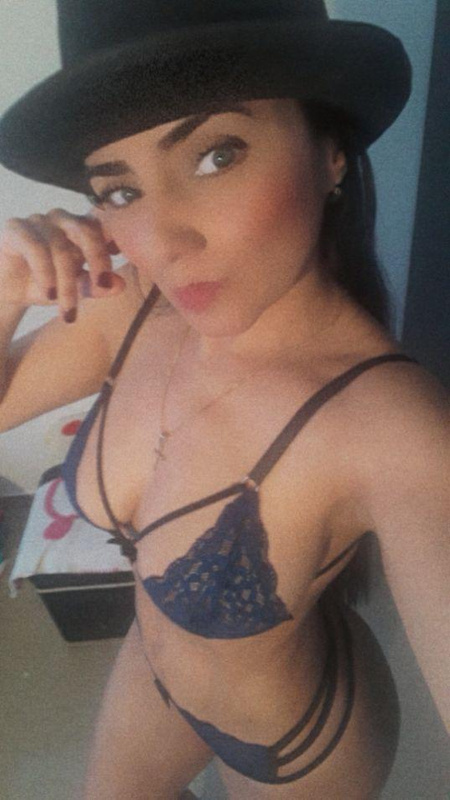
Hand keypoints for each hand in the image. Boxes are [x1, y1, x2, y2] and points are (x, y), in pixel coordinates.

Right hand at [0, 208, 124, 320]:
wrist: (6, 291)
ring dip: (67, 282)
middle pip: (85, 230)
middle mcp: (61, 219)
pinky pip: (35, 247)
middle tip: (100, 287)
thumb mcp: (74, 289)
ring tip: (68, 311)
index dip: (109, 252)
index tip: (111, 280)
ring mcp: (37, 221)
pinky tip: (49, 294)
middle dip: (96, 259)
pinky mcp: (15, 228)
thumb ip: (95, 285)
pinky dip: (45, 273)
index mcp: (80, 227)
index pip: (102, 230)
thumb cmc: (45, 284)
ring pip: (60, 247)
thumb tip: (120, 285)